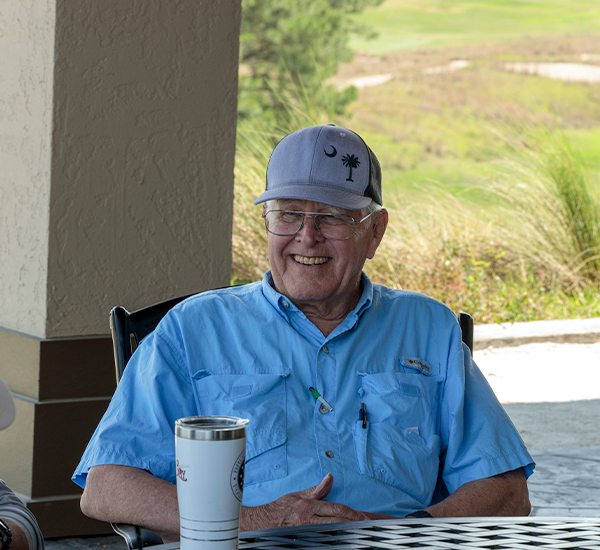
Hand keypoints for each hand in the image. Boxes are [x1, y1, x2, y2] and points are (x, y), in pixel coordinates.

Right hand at [240, 473, 371, 530]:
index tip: (372, 516)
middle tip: (381, 524)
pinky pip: (328, 540)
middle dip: (363, 523)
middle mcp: (310, 520)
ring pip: (338, 532)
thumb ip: (316, 490)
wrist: (260, 524)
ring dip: (356, 532)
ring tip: (372, 532)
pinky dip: (342, 540)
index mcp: (309, 507)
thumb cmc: (278, 511)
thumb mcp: (296, 496)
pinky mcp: (307, 540)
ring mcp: (309, 532)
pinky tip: (353, 540)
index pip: (339, 510)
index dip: (356, 514)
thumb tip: (329, 478)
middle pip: (342, 521)